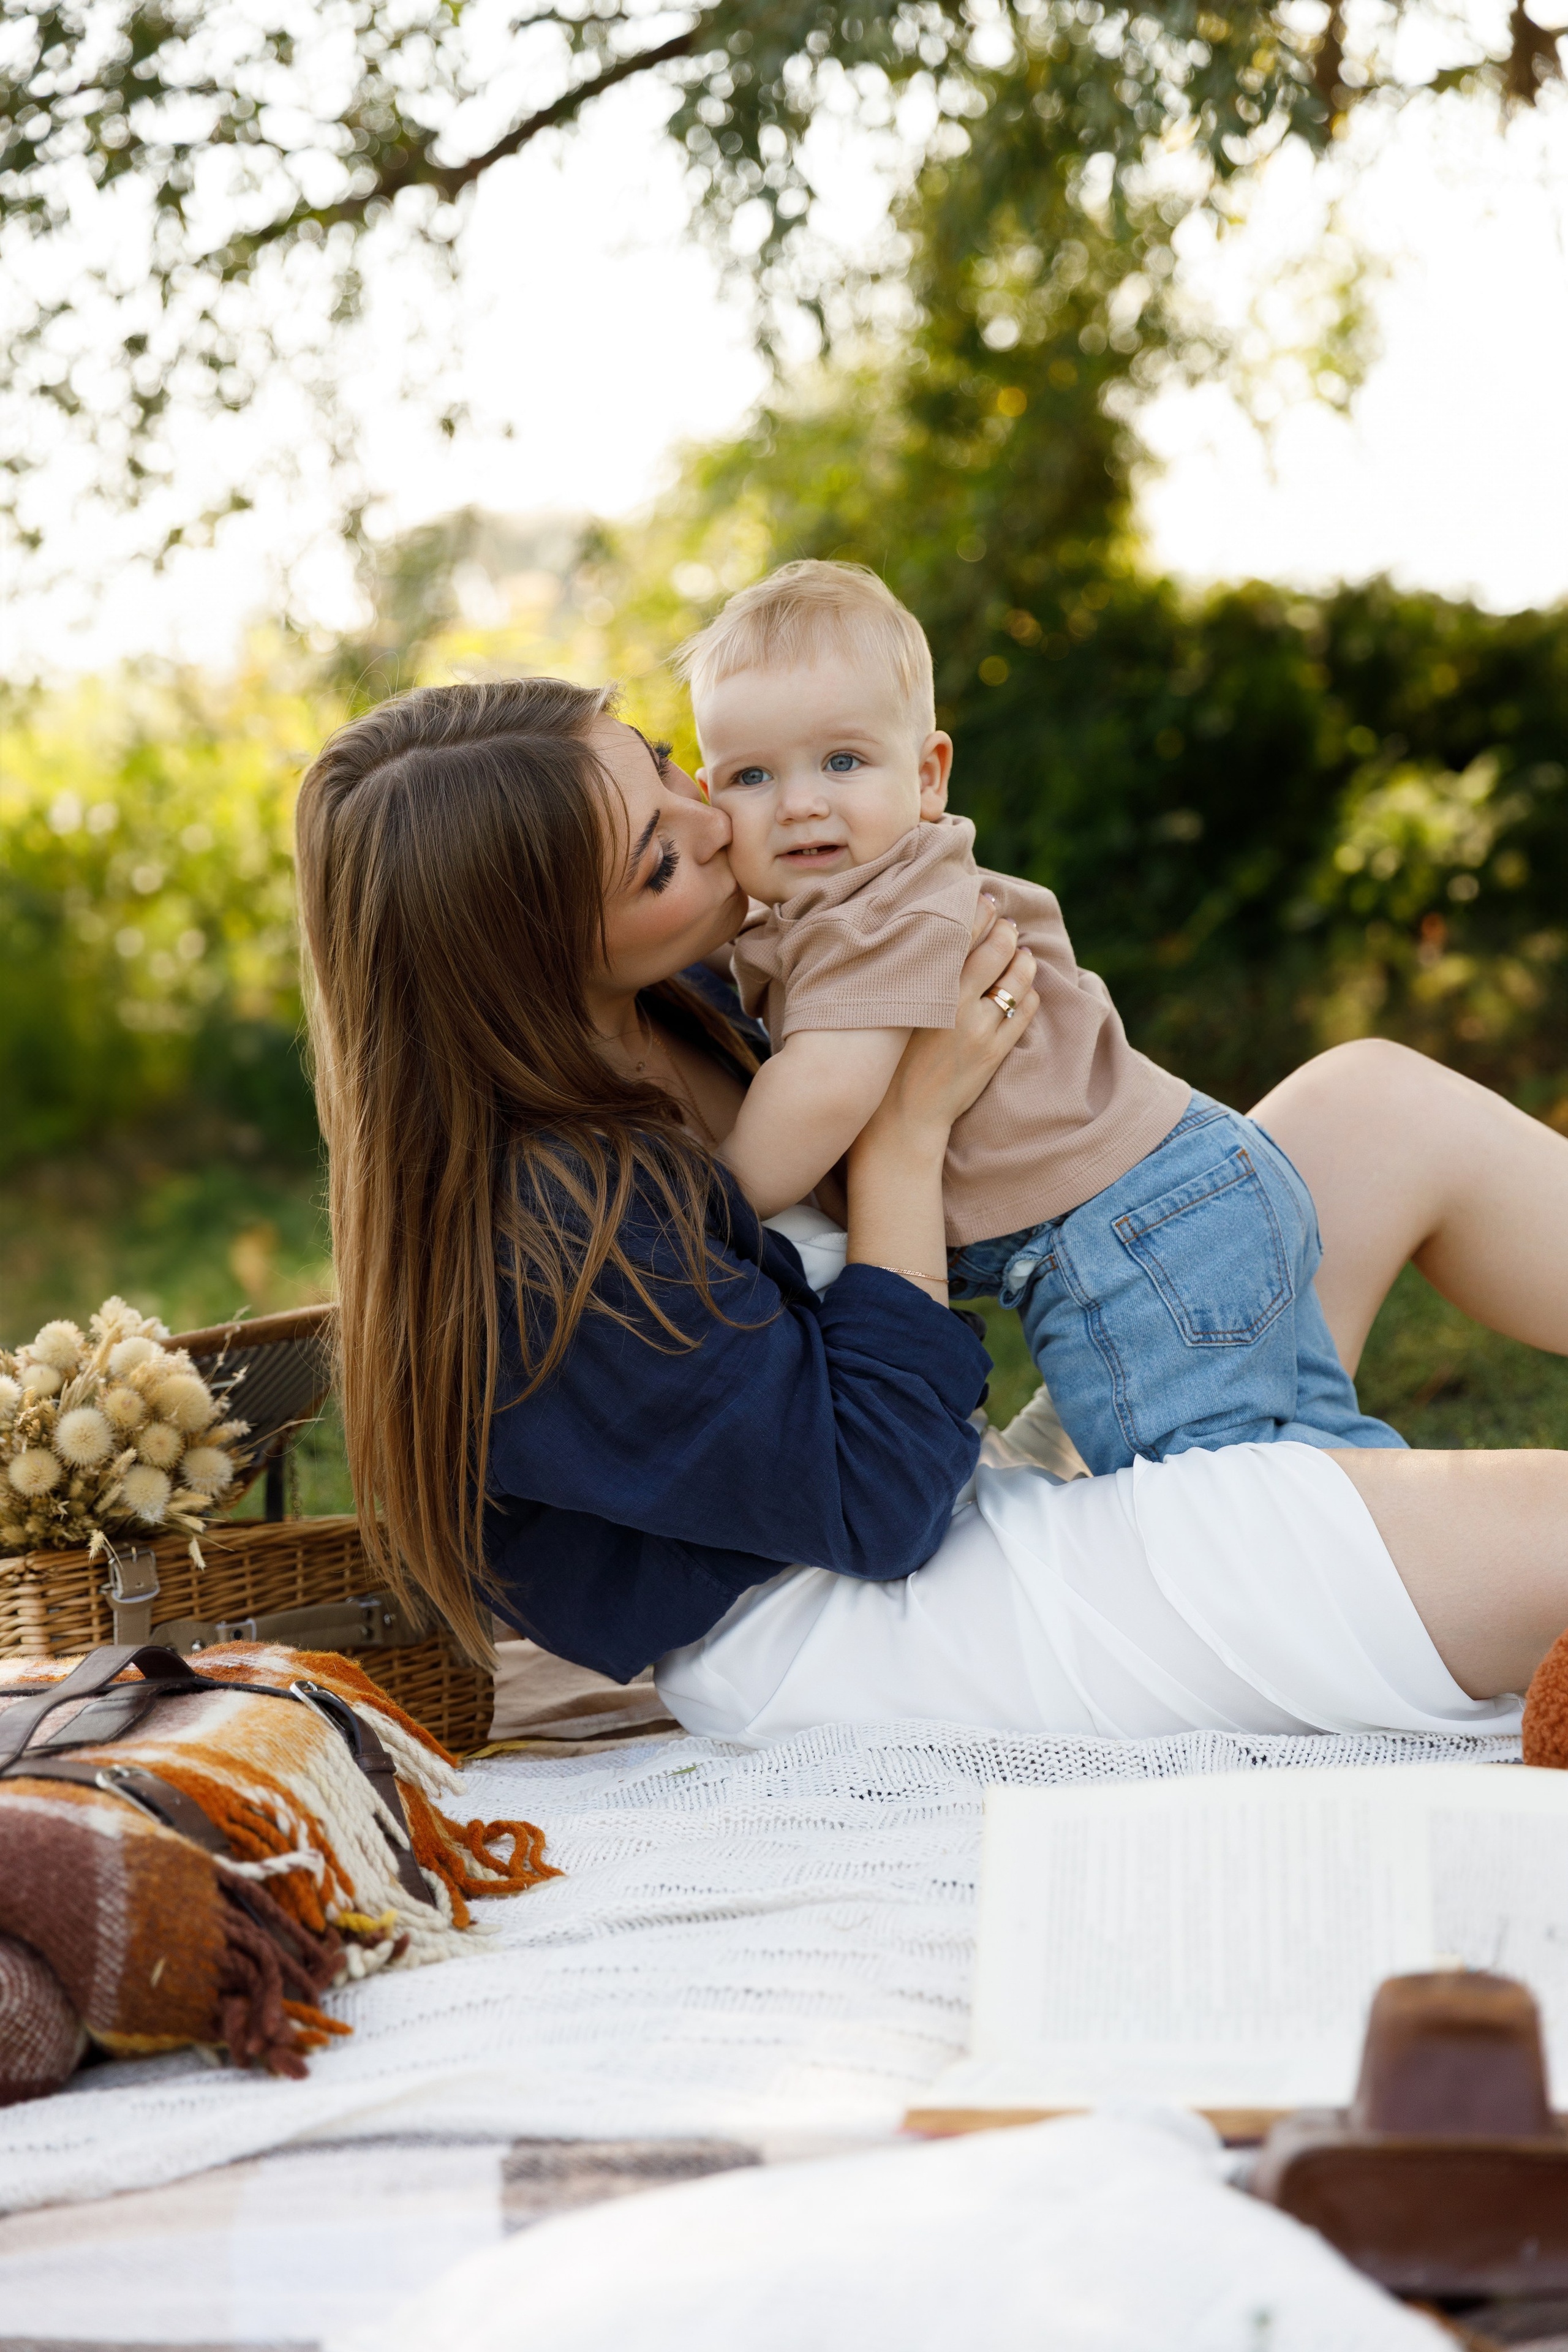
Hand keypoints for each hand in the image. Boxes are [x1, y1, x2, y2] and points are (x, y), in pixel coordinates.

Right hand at [865, 903, 1038, 1155]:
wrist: (899, 1118)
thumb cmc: (886, 1058)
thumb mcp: (890, 1009)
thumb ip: (912, 974)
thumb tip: (931, 938)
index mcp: (926, 989)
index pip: (962, 932)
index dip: (978, 909)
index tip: (982, 898)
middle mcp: (955, 1004)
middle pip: (997, 946)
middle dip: (1005, 930)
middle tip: (1004, 924)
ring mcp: (980, 1029)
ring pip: (1019, 976)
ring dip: (1022, 959)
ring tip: (1017, 954)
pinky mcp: (995, 1052)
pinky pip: (1026, 1008)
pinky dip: (1028, 992)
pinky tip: (1019, 989)